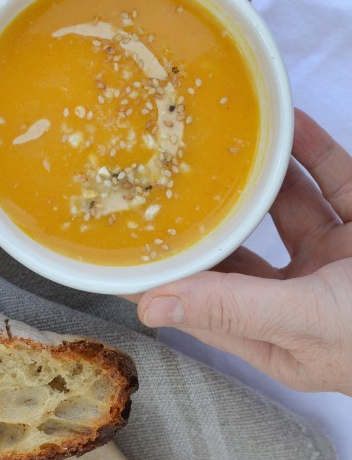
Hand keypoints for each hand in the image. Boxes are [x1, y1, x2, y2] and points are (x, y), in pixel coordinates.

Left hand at [136, 109, 351, 394]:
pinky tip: (288, 122)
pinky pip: (335, 181)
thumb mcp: (307, 321)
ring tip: (219, 135)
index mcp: (275, 336)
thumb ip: (232, 309)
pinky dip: (313, 152)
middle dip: (211, 213)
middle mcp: (300, 298)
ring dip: (260, 174)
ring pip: (286, 208)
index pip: (203, 300)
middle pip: (240, 251)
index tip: (128, 232)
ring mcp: (338, 260)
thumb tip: (148, 306)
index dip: (168, 271)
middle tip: (166, 169)